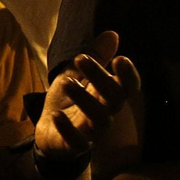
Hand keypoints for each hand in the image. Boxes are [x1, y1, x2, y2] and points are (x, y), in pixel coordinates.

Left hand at [37, 31, 140, 165]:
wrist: (50, 133)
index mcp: (106, 96)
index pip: (127, 88)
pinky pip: (76, 142)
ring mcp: (91, 131)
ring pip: (98, 119)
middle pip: (114, 99)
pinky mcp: (74, 145)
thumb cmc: (68, 101)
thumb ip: (95, 57)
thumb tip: (112, 34)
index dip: (129, 76)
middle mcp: (104, 113)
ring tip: (66, 82)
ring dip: (84, 99)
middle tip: (81, 57)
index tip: (121, 59)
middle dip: (100, 78)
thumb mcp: (75, 75)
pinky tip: (57, 116)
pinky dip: (67, 129)